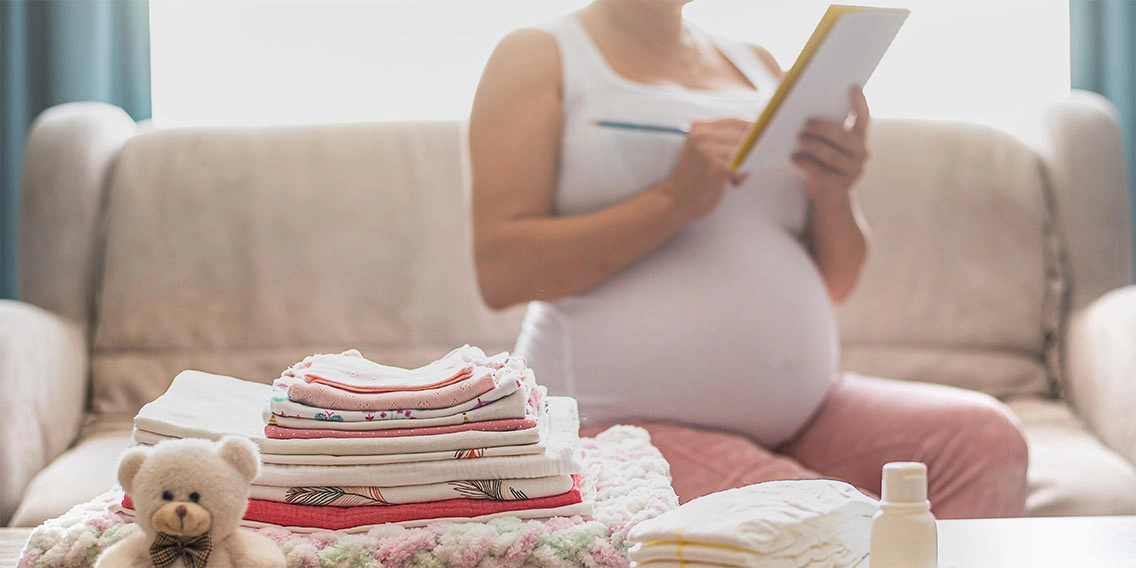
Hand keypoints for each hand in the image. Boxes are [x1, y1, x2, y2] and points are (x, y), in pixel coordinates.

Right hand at [660, 118, 750, 222]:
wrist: (675, 201)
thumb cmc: (694, 177)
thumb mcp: (701, 150)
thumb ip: (721, 139)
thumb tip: (756, 134)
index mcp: (699, 128)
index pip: (735, 120)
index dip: (752, 128)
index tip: (764, 135)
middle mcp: (702, 135)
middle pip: (743, 134)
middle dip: (753, 147)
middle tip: (754, 159)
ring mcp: (708, 149)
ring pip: (745, 149)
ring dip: (746, 164)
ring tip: (735, 176)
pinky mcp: (716, 166)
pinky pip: (743, 165)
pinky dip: (742, 175)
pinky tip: (732, 183)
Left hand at [792, 86, 869, 206]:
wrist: (829, 197)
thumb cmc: (822, 162)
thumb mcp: (826, 143)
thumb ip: (822, 127)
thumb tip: (800, 102)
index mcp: (859, 137)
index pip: (863, 116)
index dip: (859, 101)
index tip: (852, 86)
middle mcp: (861, 152)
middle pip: (843, 137)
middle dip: (824, 128)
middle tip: (805, 122)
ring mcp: (853, 170)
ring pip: (832, 156)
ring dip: (814, 146)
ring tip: (798, 138)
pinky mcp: (841, 186)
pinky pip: (822, 173)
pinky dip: (807, 164)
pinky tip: (794, 157)